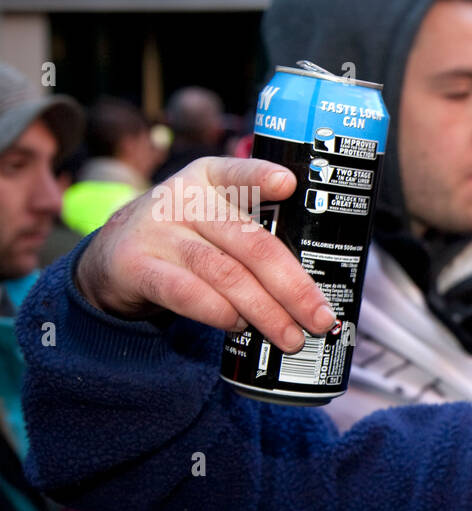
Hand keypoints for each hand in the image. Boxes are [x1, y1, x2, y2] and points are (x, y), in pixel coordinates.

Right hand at [74, 157, 336, 352]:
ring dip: (264, 310)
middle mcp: (184, 199)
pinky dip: (216, 312)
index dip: (262, 177)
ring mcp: (157, 231)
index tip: (289, 184)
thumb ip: (255, 236)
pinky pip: (183, 292)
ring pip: (223, 272)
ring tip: (290, 336)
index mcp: (210, 179)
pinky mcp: (135, 266)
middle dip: (293, 287)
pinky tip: (238, 326)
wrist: (111, 255)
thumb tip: (315, 292)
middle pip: (250, 242)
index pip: (239, 174)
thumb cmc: (186, 239)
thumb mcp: (214, 220)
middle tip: (321, 319)